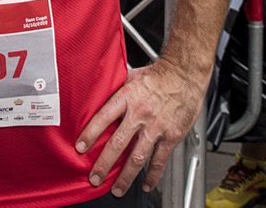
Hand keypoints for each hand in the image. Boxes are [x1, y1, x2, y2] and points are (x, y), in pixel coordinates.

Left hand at [76, 57, 203, 196]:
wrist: (184, 75)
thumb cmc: (158, 75)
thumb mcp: (131, 77)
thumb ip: (116, 90)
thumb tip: (97, 97)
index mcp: (127, 97)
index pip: (104, 117)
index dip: (90, 134)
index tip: (80, 148)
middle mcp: (140, 113)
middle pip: (118, 143)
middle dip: (104, 164)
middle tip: (95, 178)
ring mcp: (156, 126)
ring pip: (138, 157)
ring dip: (126, 176)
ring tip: (117, 189)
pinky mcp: (171, 135)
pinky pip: (160, 159)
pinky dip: (153, 175)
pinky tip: (146, 183)